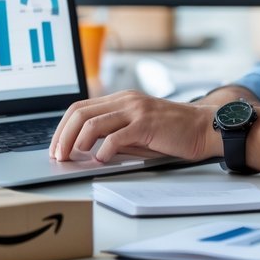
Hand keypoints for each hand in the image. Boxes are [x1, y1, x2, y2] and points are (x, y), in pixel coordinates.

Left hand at [49, 90, 220, 163]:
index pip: (80, 108)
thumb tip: (85, 148)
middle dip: (63, 136)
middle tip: (58, 155)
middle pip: (80, 113)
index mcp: (121, 99)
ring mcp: (136, 110)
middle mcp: (125, 100)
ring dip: (76, 142)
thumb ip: (114, 134)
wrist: (203, 128)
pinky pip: (116, 135)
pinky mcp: (146, 123)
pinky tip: (100, 159)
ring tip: (73, 157)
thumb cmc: (171, 133)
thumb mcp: (137, 132)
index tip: (56, 147)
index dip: (62, 128)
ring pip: (93, 122)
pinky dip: (103, 149)